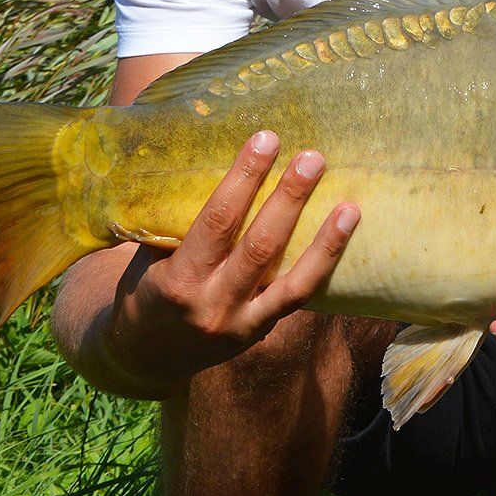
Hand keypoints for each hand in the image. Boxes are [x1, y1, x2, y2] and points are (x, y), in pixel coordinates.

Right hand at [104, 130, 357, 393]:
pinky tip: (344, 234)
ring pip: (290, 280)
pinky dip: (323, 265)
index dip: (243, 179)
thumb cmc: (147, 287)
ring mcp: (241, 322)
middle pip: (259, 246)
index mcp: (178, 278)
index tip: (265, 140)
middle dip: (289, 199)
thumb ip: (177, 220)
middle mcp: (212, 303)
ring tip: (350, 206)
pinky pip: (299, 297)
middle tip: (312, 159)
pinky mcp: (261, 331)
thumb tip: (213, 155)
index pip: (217, 221)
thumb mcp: (147, 255)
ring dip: (323, 241)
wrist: (145, 354)